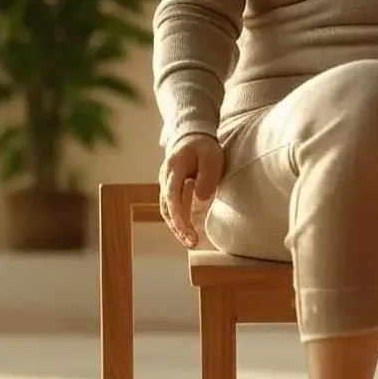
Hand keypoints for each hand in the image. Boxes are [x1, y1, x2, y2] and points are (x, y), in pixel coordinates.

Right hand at [159, 133, 224, 247]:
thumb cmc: (203, 146)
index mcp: (174, 170)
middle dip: (178, 227)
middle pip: (167, 208)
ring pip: (168, 210)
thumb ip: (207, 176)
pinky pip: (172, 208)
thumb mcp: (211, 157)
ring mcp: (167, 185)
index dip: (178, 216)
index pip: (172, 197)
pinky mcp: (171, 190)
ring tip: (190, 242)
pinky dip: (178, 222)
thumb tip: (201, 198)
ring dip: (177, 227)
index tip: (186, 231)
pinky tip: (188, 233)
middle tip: (190, 242)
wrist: (191, 136)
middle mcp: (166, 179)